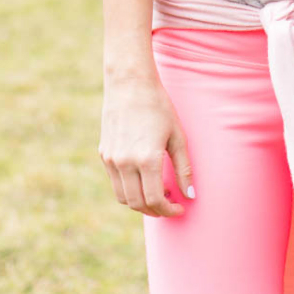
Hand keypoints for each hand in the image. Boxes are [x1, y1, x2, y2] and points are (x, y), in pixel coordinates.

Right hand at [98, 74, 194, 217]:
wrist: (130, 83)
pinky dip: (128, 189)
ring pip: (123, 197)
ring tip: (157, 193)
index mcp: (146, 159)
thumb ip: (184, 168)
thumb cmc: (159, 106)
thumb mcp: (177, 136)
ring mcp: (111, 159)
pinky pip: (115, 182)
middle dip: (155, 210)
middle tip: (170, 203)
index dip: (168, 210)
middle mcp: (125, 163)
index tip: (180, 207)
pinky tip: (143, 179)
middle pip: (138, 204)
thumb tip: (190, 195)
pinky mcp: (103, 154)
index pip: (155, 200)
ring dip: (140, 203)